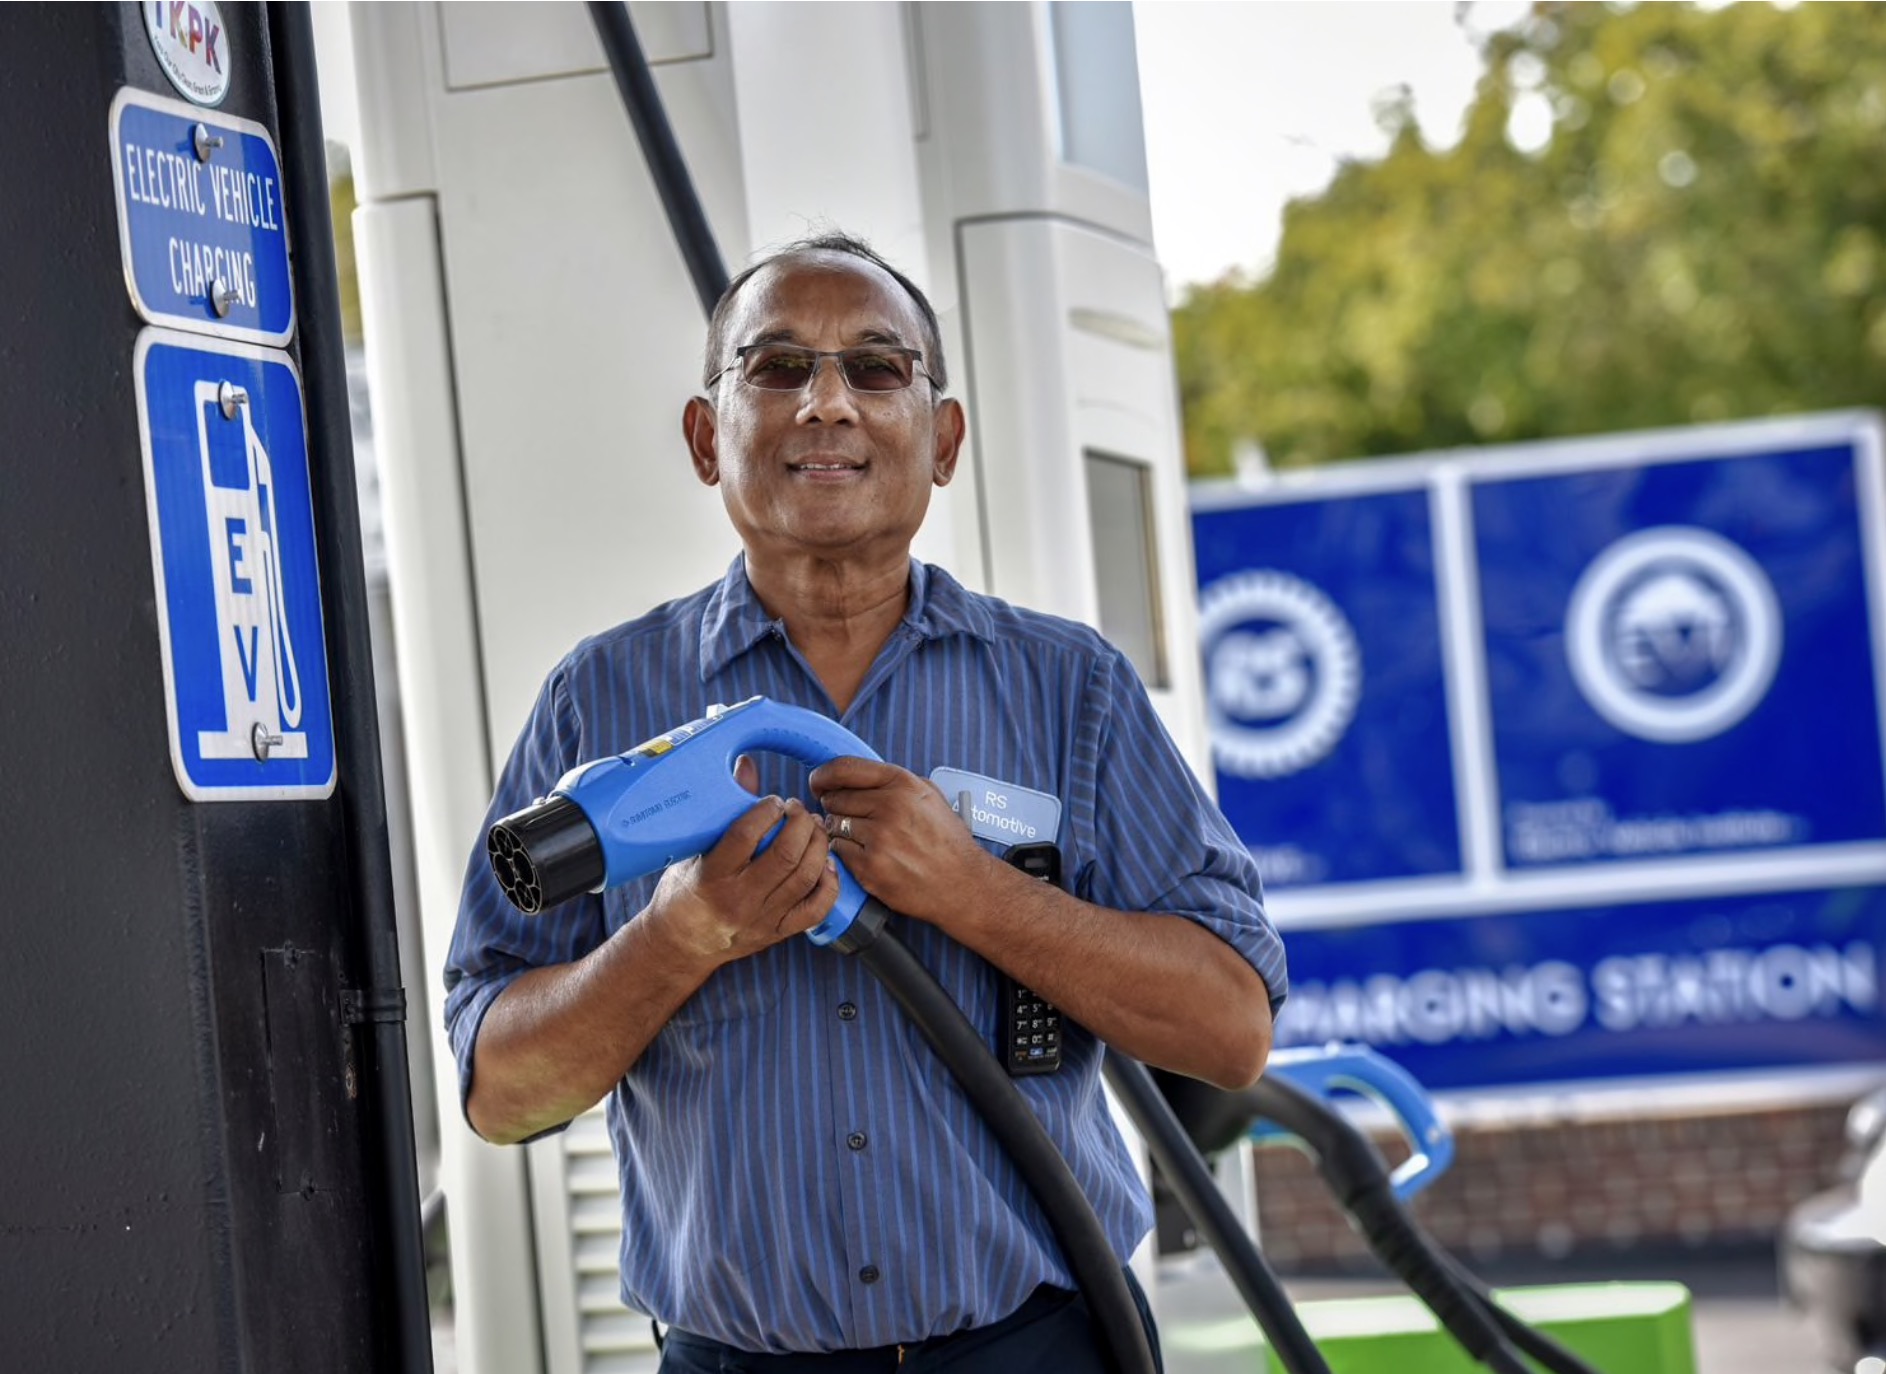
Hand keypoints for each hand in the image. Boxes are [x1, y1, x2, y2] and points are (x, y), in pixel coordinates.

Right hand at [647, 789, 837, 967]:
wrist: (681, 945)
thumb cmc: (682, 893)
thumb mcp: (693, 852)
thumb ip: (724, 811)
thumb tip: (746, 765)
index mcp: (712, 875)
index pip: (746, 835)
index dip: (767, 810)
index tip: (774, 801)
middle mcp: (739, 899)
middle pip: (786, 854)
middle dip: (800, 823)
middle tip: (798, 810)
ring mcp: (762, 918)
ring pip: (806, 877)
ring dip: (818, 845)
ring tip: (813, 829)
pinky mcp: (778, 932)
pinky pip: (816, 908)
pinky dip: (828, 883)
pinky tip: (826, 863)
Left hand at [809, 757, 994, 923]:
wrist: (962, 884)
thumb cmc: (946, 840)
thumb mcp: (928, 795)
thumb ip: (892, 781)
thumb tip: (851, 775)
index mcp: (903, 784)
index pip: (844, 768)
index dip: (824, 775)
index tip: (818, 783)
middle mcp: (890, 807)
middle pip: (835, 798)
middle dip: (836, 807)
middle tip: (850, 817)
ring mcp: (879, 838)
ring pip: (833, 824)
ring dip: (840, 831)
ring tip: (863, 839)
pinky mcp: (870, 867)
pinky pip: (837, 850)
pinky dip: (845, 852)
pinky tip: (865, 855)